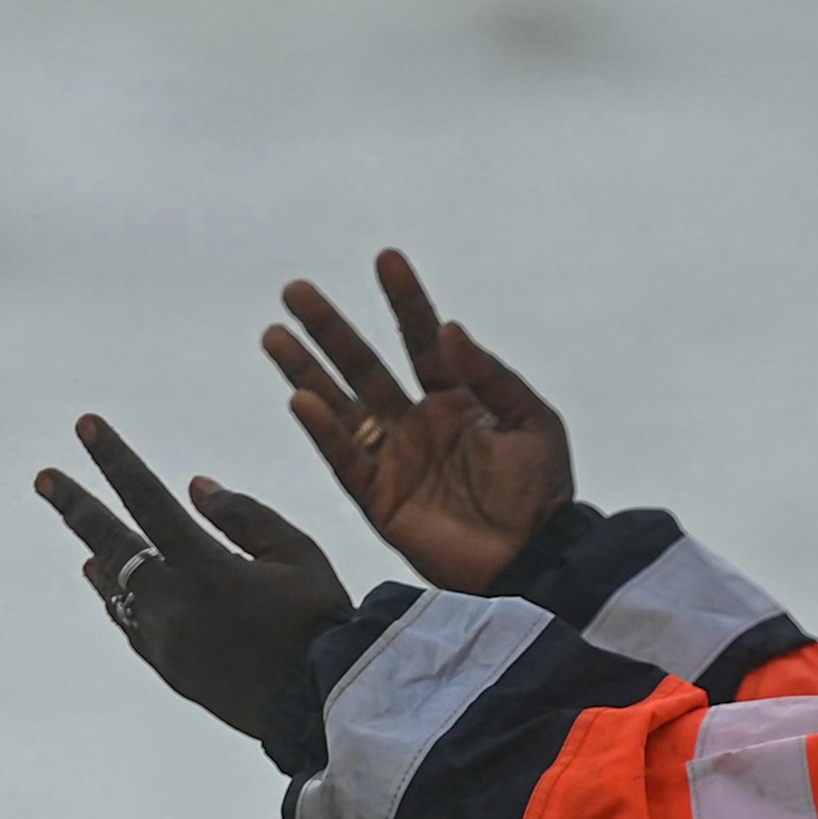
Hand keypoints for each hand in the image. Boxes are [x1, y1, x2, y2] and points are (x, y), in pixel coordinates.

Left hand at [33, 416, 355, 733]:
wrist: (320, 706)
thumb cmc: (320, 621)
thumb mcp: (297, 554)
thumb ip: (244, 515)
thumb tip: (193, 486)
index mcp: (206, 568)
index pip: (147, 500)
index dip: (113, 460)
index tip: (85, 426)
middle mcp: (173, 604)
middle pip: (112, 545)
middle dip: (76, 506)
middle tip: (44, 478)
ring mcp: (165, 642)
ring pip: (116, 589)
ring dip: (98, 555)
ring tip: (81, 534)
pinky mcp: (169, 670)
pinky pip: (131, 625)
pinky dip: (117, 599)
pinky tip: (110, 587)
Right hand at [262, 250, 570, 591]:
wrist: (536, 560)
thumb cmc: (543, 492)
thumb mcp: (532, 421)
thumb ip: (490, 375)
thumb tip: (449, 328)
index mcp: (455, 398)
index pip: (420, 338)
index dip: (404, 300)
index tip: (386, 258)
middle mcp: (417, 422)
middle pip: (364, 365)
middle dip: (331, 329)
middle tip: (296, 291)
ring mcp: (395, 459)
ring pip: (341, 405)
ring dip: (307, 370)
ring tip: (274, 334)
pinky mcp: (380, 498)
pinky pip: (345, 459)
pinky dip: (324, 430)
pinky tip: (301, 399)